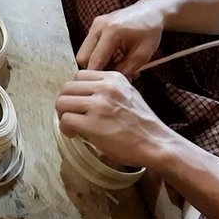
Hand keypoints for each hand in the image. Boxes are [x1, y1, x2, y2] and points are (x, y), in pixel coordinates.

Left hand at [55, 70, 176, 168]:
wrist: (156, 143)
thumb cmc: (141, 124)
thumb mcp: (128, 94)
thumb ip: (107, 90)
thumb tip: (83, 94)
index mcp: (113, 78)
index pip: (80, 75)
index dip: (75, 91)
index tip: (79, 103)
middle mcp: (105, 88)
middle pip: (67, 88)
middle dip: (65, 103)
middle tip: (71, 115)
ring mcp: (99, 105)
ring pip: (62, 102)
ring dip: (63, 115)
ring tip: (73, 126)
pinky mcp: (93, 124)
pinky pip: (66, 120)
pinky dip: (65, 129)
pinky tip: (75, 134)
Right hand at [76, 0, 164, 75]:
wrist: (150, 11)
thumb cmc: (149, 31)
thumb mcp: (143, 55)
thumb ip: (125, 70)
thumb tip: (111, 82)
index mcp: (112, 31)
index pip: (95, 60)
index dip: (97, 76)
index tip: (103, 86)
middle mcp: (99, 25)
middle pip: (82, 57)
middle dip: (93, 69)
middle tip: (108, 76)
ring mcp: (95, 24)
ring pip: (84, 52)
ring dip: (95, 62)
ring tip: (113, 66)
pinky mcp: (95, 25)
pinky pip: (88, 46)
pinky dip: (97, 54)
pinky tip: (111, 57)